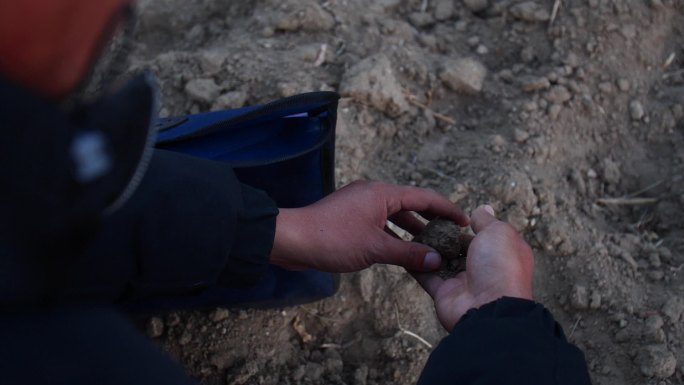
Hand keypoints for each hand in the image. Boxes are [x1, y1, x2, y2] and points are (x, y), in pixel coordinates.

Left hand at [270, 181, 468, 272]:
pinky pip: (380, 224)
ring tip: (430, 246)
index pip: (424, 197)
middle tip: (450, 236)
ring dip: (411, 231)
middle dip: (431, 221)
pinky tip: (401, 252)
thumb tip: (435, 259)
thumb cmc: (332, 238)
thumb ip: (408, 253)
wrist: (292, 240)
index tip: (464, 221)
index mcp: (383, 193)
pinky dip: (393, 236)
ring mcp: (360, 206)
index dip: (447, 209)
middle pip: (411, 205)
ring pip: (394, 217)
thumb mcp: (375, 248)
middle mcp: (373, 194)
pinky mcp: (350, 218)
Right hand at [413, 205, 533, 330]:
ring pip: (441, 260)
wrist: (489, 307)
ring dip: (428, 248)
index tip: (450, 216)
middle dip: (443, 236)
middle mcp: (483, 267)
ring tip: (411, 230)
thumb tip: (482, 209)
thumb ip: (486, 221)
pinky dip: (416, 264)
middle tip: (425, 221)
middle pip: (459, 248)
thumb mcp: (498, 233)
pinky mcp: (443, 292)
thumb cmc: (500, 265)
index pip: (483, 236)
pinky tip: (404, 249)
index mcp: (500, 253)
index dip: (468, 226)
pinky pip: (426, 276)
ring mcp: (462, 281)